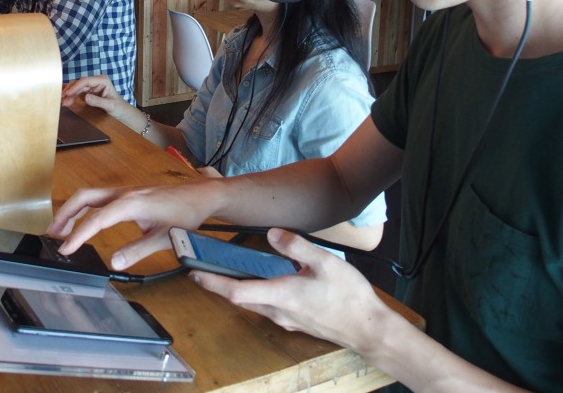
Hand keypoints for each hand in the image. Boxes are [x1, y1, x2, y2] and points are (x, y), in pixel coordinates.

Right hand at [47, 180, 219, 269]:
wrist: (201, 195)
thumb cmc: (186, 214)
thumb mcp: (165, 238)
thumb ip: (139, 251)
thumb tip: (115, 263)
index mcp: (131, 203)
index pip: (96, 219)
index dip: (78, 235)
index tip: (65, 250)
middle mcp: (124, 193)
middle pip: (84, 198)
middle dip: (65, 214)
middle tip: (51, 235)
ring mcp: (126, 191)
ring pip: (91, 196)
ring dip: (73, 210)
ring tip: (61, 230)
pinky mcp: (129, 194)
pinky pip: (100, 198)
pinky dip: (86, 208)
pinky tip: (85, 222)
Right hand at [61, 75, 137, 125]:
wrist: (121, 111)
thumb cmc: (118, 107)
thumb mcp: (110, 106)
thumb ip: (98, 101)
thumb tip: (85, 98)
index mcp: (102, 80)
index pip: (86, 81)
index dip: (75, 86)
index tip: (67, 93)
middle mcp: (96, 81)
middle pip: (80, 83)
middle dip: (70, 90)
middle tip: (62, 99)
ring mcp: (92, 86)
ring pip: (77, 87)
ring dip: (69, 94)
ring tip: (63, 102)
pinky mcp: (89, 91)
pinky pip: (78, 92)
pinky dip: (72, 96)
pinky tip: (66, 100)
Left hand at [190, 228, 385, 351]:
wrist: (368, 329)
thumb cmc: (348, 296)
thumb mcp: (325, 262)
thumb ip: (296, 246)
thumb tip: (271, 233)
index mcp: (281, 295)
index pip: (236, 290)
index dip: (212, 282)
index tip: (194, 273)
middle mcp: (278, 311)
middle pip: (239, 298)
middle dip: (219, 285)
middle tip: (203, 268)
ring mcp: (286, 319)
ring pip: (253, 304)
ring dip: (238, 289)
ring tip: (229, 271)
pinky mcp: (295, 321)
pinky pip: (267, 307)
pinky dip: (257, 293)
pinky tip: (265, 281)